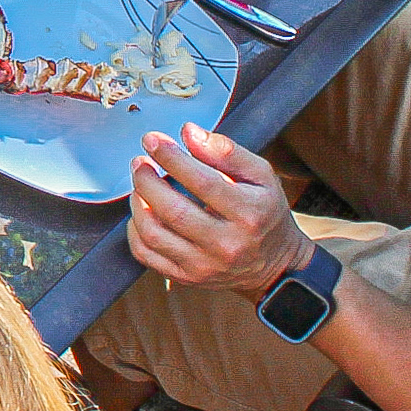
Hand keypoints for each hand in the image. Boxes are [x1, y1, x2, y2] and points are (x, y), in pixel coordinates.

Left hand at [127, 124, 312, 297]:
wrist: (275, 265)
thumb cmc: (265, 213)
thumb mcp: (261, 176)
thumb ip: (227, 151)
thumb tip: (189, 132)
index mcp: (249, 214)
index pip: (203, 182)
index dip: (171, 158)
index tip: (153, 139)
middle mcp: (226, 244)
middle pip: (173, 211)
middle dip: (147, 180)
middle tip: (140, 161)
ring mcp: (205, 266)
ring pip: (154, 234)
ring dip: (137, 203)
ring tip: (140, 184)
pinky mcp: (187, 278)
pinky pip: (146, 255)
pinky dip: (135, 229)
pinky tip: (141, 211)